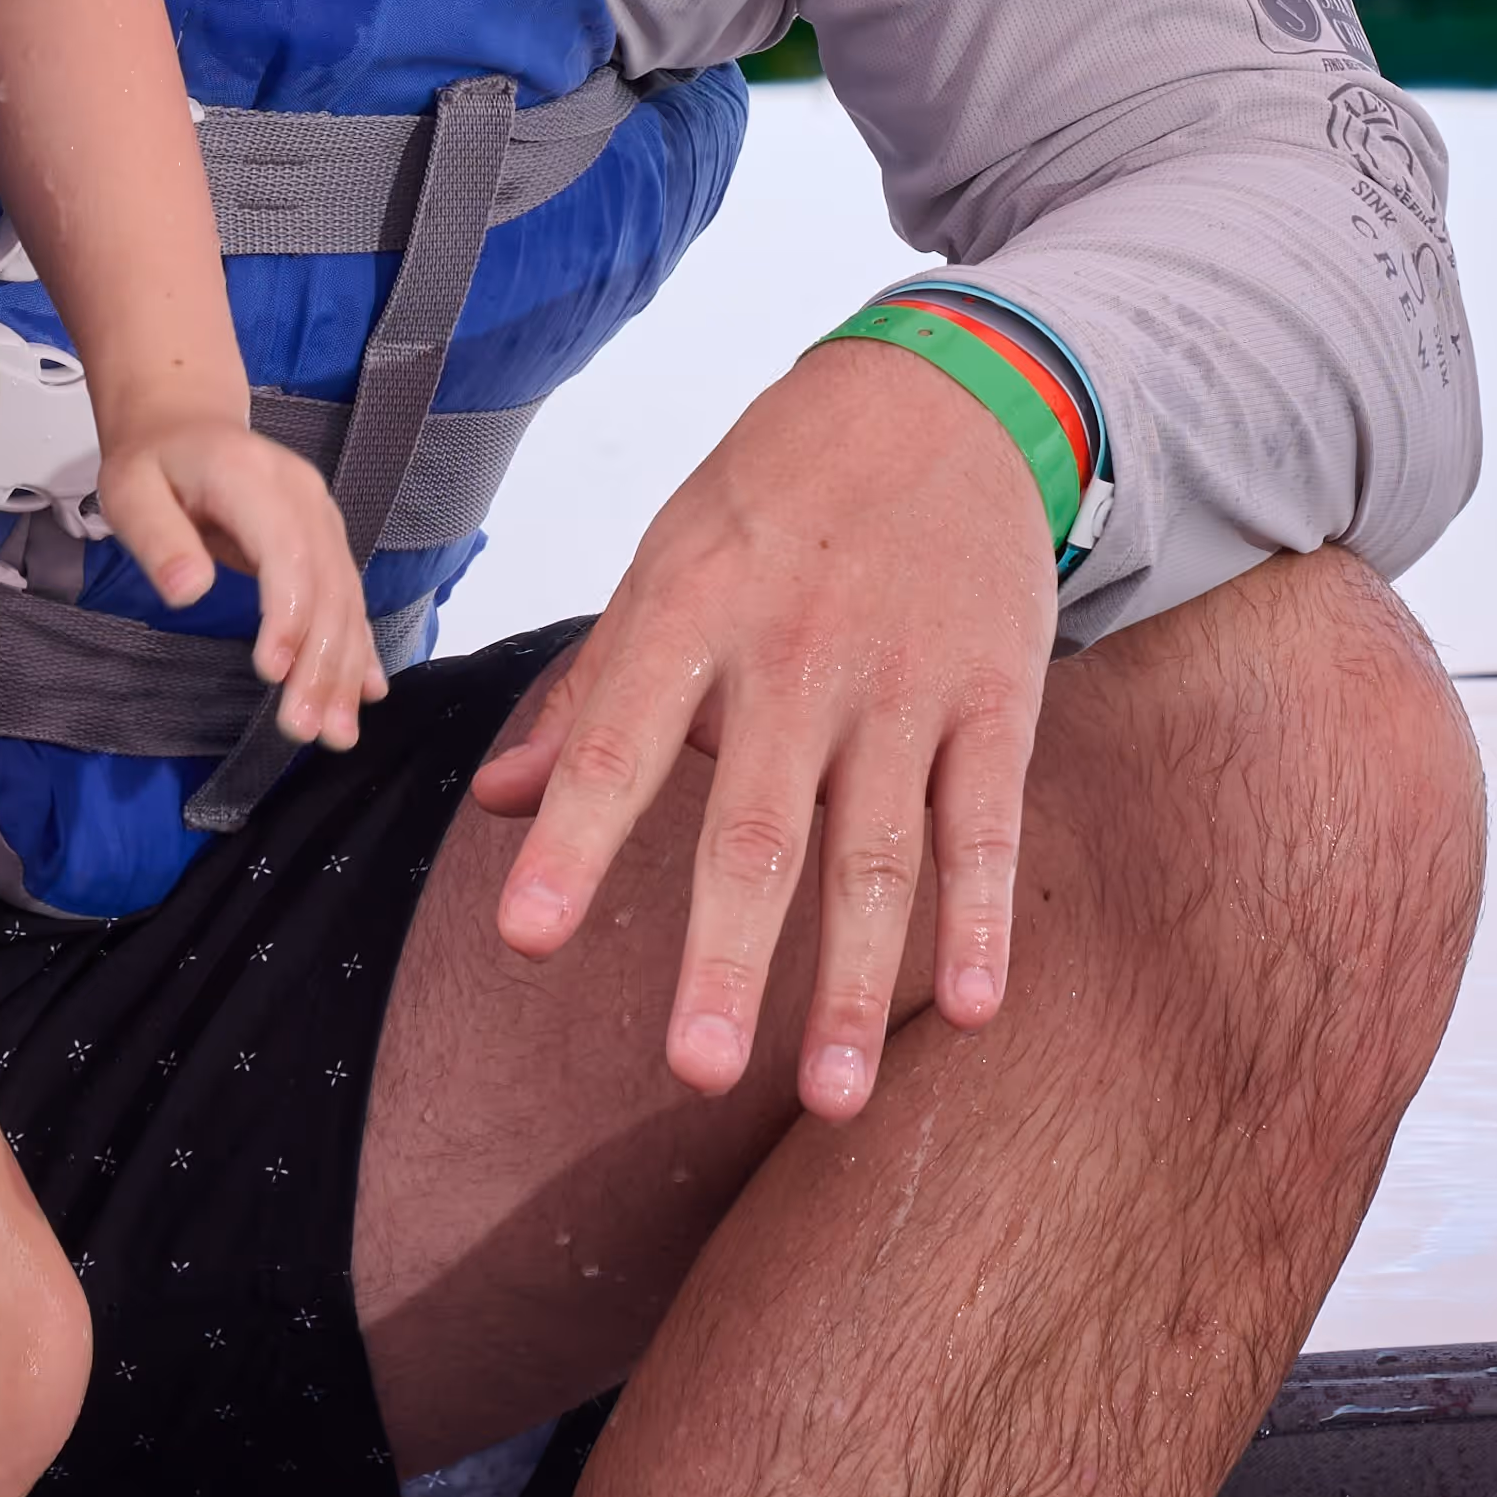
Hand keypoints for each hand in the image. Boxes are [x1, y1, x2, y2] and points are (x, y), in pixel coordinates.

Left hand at [93, 414, 375, 748]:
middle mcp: (303, 497)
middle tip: (304, 729)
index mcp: (251, 477)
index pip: (286, 551)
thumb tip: (188, 591)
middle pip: (325, 585)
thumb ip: (158, 539)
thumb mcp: (130, 491)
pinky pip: (349, 597)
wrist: (187, 423)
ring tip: (335, 733)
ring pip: (345, 599)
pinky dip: (359, 648)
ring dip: (343, 669)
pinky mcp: (327, 541)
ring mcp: (322, 519)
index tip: (272, 673)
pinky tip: (368, 693)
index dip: (288, 613)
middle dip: (320, 662)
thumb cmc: (152, 463)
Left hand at [471, 337, 1057, 1116]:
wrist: (943, 396)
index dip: (573, 844)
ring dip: (853, 981)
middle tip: (696, 1073)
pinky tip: (971, 1010)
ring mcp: (903, 681)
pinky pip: (988, 823)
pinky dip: (984, 919)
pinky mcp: (996, 696)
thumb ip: (589, 695)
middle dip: (728, 955)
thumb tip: (500, 808)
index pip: (616, 744)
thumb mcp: (664, 567)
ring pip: (878, 851)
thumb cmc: (776, 498)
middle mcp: (794, 656)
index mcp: (690, 615)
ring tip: (831, 1100)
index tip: (526, 940)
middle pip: (757, 826)